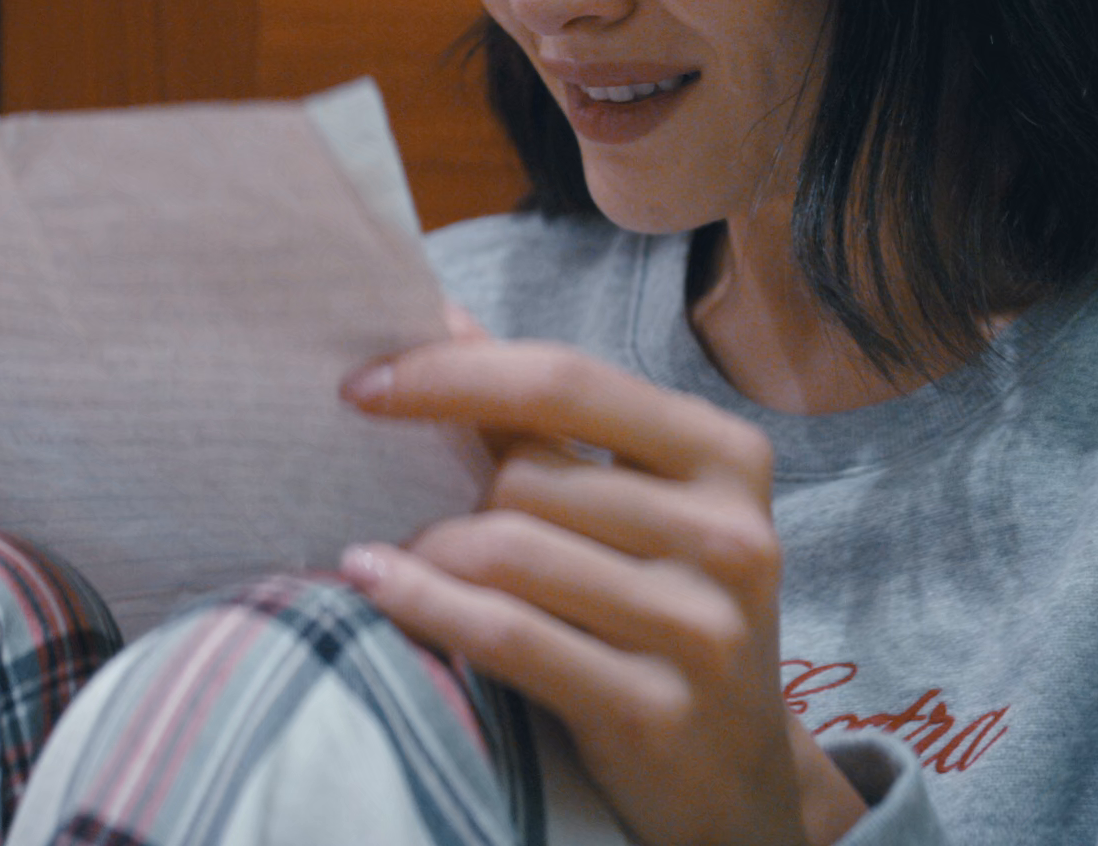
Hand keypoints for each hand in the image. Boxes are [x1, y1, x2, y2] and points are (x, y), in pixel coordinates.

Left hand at [340, 335, 866, 845]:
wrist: (735, 778)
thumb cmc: (664, 618)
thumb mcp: (636, 511)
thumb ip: (549, 423)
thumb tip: (441, 318)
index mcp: (728, 458)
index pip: (567, 382)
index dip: (454, 373)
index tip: (363, 382)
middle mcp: (730, 534)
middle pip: (527, 477)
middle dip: (448, 495)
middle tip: (412, 523)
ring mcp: (701, 625)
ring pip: (507, 550)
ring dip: (427, 554)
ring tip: (396, 563)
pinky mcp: (655, 706)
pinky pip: (506, 634)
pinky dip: (424, 604)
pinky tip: (375, 585)